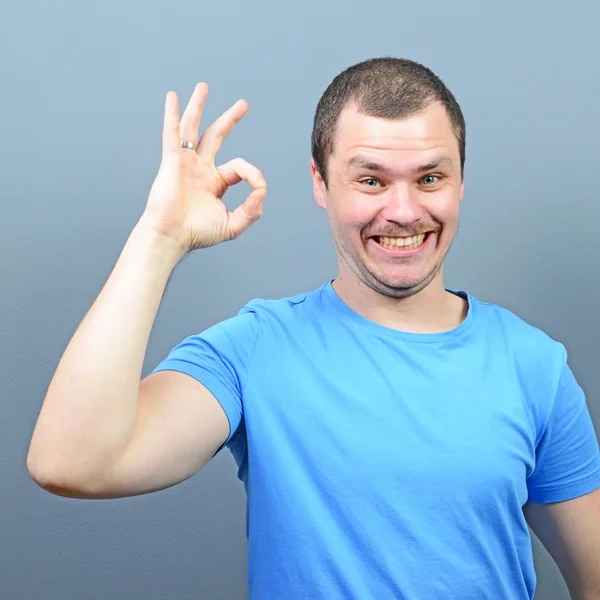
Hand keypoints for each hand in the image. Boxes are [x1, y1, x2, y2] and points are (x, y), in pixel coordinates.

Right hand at [141, 83, 266, 253]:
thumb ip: (252, 210)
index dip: (253, 174)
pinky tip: (172, 98)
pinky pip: (172, 133)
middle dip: (229, 119)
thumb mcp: (233, 224)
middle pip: (216, 136)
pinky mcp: (172, 161)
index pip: (239, 168)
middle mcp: (200, 169)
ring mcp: (185, 163)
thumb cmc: (198, 233)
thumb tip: (262, 190)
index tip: (258, 186)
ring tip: (204, 87)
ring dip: (198, 106)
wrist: (172, 235)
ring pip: (193, 128)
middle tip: (243, 105)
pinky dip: (172, 115)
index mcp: (215, 182)